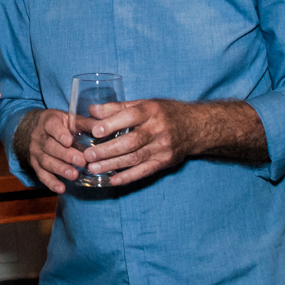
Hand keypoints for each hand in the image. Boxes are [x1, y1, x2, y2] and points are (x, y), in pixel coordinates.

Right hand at [21, 109, 83, 193]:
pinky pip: (42, 175)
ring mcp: (36, 152)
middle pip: (50, 146)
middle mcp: (39, 137)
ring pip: (46, 161)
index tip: (69, 141)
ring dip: (60, 169)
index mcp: (48, 121)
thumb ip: (86, 123)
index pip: (52, 126)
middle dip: (65, 155)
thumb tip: (103, 127)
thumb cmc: (60, 125)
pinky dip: (51, 182)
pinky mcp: (36, 165)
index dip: (59, 134)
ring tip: (74, 175)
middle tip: (81, 161)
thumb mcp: (71, 120)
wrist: (36, 131)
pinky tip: (61, 188)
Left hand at [77, 99, 196, 185]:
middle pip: (131, 141)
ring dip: (112, 165)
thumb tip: (92, 111)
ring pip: (135, 158)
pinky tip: (113, 180)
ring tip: (93, 168)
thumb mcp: (145, 104)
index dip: (112, 124)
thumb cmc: (165, 113)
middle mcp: (158, 129)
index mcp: (152, 111)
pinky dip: (128, 176)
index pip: (131, 116)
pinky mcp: (165, 161)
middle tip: (88, 156)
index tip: (95, 131)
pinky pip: (145, 171)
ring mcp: (163, 147)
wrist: (196, 127)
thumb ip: (118, 108)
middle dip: (107, 150)